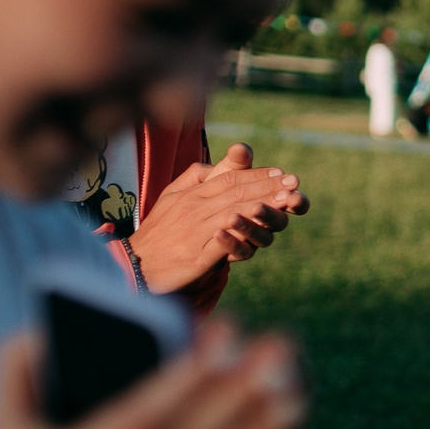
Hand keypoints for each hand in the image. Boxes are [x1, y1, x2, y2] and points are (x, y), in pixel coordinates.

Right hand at [128, 144, 309, 290]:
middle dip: (268, 187)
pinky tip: (260, 228)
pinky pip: (222, 242)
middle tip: (294, 182)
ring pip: (234, 214)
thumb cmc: (159, 230)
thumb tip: (216, 164)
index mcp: (191, 194)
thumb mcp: (172, 197)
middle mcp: (194, 209)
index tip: (282, 173)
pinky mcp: (197, 257)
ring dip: (262, 206)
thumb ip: (195, 177)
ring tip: (286, 200)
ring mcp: (196, 232)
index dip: (258, 175)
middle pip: (237, 193)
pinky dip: (241, 233)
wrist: (136, 264)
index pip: (230, 179)